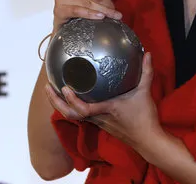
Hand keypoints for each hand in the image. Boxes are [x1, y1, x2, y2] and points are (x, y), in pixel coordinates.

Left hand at [45, 52, 160, 152]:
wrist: (148, 141)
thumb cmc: (144, 118)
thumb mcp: (145, 93)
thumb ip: (146, 72)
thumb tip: (148, 54)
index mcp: (106, 110)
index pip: (84, 109)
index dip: (72, 100)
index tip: (64, 88)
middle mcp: (98, 118)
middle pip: (71, 114)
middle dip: (56, 102)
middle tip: (48, 87)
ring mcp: (98, 122)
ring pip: (74, 116)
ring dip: (61, 104)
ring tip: (53, 90)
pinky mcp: (100, 124)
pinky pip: (81, 116)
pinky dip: (72, 107)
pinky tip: (70, 97)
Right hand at [52, 0, 124, 32]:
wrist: (65, 22)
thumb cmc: (78, 5)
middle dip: (107, 2)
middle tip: (114, 9)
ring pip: (88, 3)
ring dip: (103, 10)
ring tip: (111, 15)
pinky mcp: (60, 10)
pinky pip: (78, 11)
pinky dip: (91, 14)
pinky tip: (99, 16)